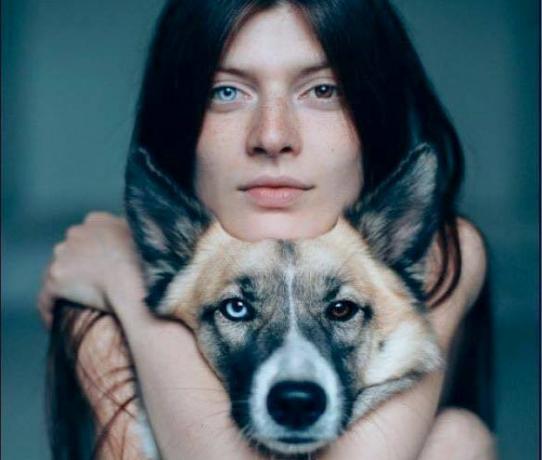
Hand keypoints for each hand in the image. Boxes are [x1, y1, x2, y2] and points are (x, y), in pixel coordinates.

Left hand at [37, 212, 144, 327]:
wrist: (138, 283)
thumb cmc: (149, 264)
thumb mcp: (149, 238)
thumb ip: (140, 233)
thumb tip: (146, 236)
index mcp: (98, 220)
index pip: (87, 235)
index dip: (93, 253)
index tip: (101, 270)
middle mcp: (77, 232)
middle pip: (69, 252)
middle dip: (76, 269)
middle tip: (88, 290)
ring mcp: (63, 253)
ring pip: (57, 274)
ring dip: (64, 289)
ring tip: (72, 307)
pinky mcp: (56, 277)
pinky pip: (46, 298)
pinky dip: (50, 310)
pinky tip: (56, 323)